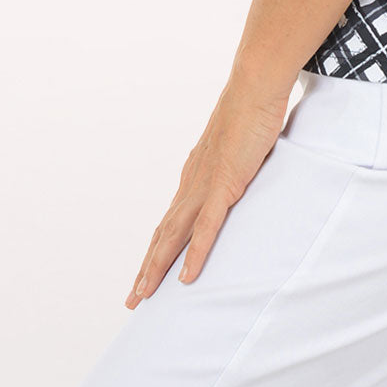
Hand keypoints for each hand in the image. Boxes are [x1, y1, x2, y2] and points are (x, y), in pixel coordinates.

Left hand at [125, 73, 293, 307]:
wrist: (254, 86)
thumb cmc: (251, 111)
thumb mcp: (239, 147)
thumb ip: (235, 166)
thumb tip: (242, 174)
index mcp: (194, 174)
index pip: (170, 219)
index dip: (156, 248)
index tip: (146, 273)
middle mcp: (192, 182)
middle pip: (163, 233)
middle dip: (147, 268)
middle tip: (132, 300)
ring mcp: (205, 184)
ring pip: (174, 235)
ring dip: (157, 267)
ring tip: (145, 296)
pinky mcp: (224, 184)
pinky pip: (206, 227)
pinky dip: (195, 254)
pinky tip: (185, 278)